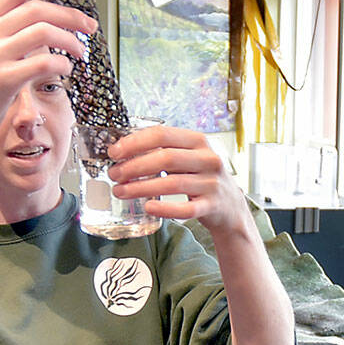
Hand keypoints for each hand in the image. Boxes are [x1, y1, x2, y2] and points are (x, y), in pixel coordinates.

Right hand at [0, 0, 96, 152]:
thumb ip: (12, 28)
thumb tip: (51, 16)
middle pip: (39, 8)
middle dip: (71, 15)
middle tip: (90, 26)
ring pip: (44, 32)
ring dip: (71, 41)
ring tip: (80, 52)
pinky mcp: (4, 80)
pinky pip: (43, 63)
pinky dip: (62, 64)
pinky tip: (66, 69)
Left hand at [107, 127, 252, 236]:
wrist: (230, 206)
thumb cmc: (201, 177)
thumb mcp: (188, 157)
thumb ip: (163, 151)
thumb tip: (122, 152)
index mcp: (198, 141)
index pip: (162, 135)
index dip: (135, 142)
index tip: (114, 152)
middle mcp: (208, 159)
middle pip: (165, 158)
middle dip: (134, 166)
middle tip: (114, 175)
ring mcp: (211, 183)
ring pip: (172, 184)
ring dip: (141, 188)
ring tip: (121, 191)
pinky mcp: (212, 206)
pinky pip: (186, 209)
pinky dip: (165, 209)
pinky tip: (148, 207)